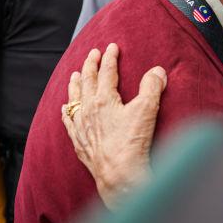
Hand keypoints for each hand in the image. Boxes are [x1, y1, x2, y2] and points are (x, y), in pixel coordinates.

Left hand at [61, 43, 166, 208]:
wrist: (118, 174)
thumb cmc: (132, 143)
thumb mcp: (147, 111)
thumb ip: (152, 87)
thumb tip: (157, 71)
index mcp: (104, 99)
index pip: (106, 72)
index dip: (110, 58)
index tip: (112, 47)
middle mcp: (88, 109)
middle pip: (88, 81)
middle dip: (90, 65)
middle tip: (92, 53)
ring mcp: (81, 126)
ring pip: (74, 98)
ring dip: (75, 84)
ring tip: (75, 74)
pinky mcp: (79, 141)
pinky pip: (68, 120)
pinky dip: (67, 111)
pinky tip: (65, 108)